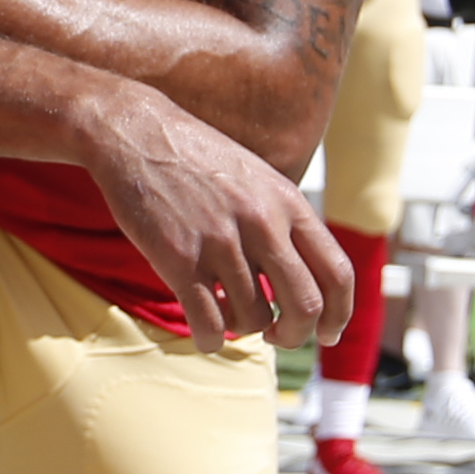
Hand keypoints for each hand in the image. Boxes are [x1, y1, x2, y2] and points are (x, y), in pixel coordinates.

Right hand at [67, 86, 352, 350]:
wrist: (136, 133)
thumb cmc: (198, 159)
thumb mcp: (259, 179)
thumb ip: (285, 222)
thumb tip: (306, 279)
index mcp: (288, 203)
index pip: (336, 273)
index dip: (338, 315)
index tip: (326, 333)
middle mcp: (261, 223)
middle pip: (304, 305)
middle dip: (295, 334)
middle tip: (278, 336)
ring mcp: (220, 242)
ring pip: (254, 319)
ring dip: (244, 330)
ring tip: (230, 315)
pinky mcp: (178, 259)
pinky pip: (208, 323)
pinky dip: (211, 340)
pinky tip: (205, 333)